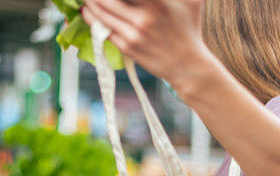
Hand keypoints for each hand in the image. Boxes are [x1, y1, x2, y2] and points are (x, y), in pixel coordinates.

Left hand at [82, 0, 210, 89]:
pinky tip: (88, 12)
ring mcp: (134, 34)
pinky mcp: (128, 47)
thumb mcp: (192, 1)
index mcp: (158, 3)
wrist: (188, 66)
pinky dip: (92, 19)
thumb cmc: (189, 29)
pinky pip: (103, 30)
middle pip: (108, 0)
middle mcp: (144, 17)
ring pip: (102, 13)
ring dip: (90, 3)